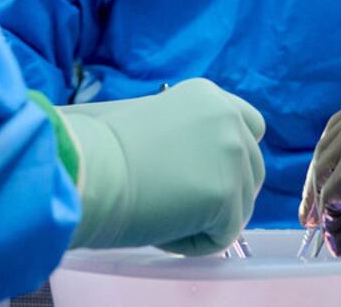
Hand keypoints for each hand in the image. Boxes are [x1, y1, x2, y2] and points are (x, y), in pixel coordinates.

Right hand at [59, 79, 264, 255]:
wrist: (88, 168)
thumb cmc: (100, 149)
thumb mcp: (152, 120)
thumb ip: (188, 134)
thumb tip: (200, 165)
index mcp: (209, 97)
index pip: (250, 128)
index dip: (229, 159)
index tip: (200, 175)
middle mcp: (229, 118)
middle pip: (252, 170)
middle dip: (222, 194)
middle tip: (175, 203)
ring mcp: (233, 155)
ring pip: (240, 207)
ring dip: (204, 219)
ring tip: (159, 212)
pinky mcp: (227, 194)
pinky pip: (223, 236)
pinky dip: (193, 243)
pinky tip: (160, 230)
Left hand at [298, 85, 340, 274]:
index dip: (329, 159)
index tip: (322, 184)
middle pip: (327, 148)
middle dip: (318, 183)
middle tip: (313, 215)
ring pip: (327, 176)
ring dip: (326, 209)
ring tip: (330, 233)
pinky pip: (332, 201)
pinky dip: (332, 226)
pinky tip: (340, 242)